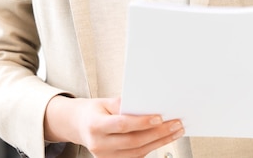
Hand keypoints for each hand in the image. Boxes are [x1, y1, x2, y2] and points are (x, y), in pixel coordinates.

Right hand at [45, 95, 183, 157]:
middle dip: (157, 133)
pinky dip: (150, 147)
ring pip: (137, 152)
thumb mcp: (104, 101)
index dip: (141, 122)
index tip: (159, 117)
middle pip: (133, 141)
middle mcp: (99, 144)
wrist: (77, 125)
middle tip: (175, 124)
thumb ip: (123, 104)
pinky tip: (162, 139)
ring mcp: (104, 157)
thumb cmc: (93, 110)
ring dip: (159, 142)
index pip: (122, 125)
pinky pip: (134, 157)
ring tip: (174, 132)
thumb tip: (146, 103)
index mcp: (95, 126)